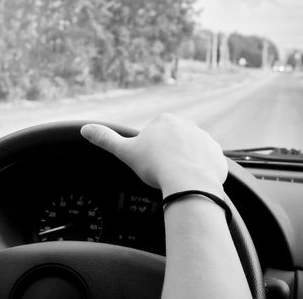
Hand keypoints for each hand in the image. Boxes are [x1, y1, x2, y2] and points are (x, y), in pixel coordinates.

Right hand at [80, 114, 226, 197]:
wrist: (189, 182)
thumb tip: (84, 129)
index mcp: (164, 121)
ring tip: (177, 179)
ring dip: (185, 162)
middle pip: (173, 142)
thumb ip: (105, 139)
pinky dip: (201, 171)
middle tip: (162, 173)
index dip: (149, 151)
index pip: (154, 134)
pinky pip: (207, 162)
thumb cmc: (156, 166)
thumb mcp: (125, 152)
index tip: (149, 164)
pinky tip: (192, 181)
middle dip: (168, 155)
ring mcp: (205, 139)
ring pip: (191, 151)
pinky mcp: (218, 155)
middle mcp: (187, 125)